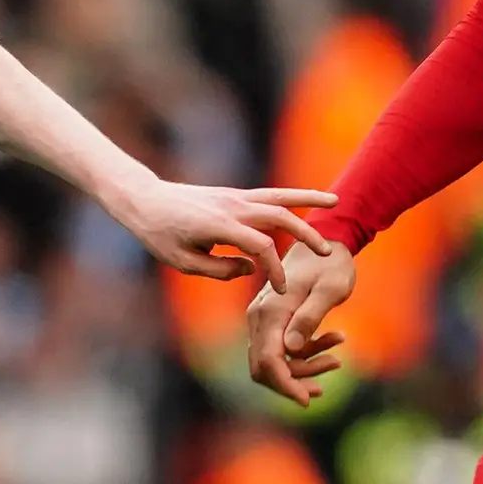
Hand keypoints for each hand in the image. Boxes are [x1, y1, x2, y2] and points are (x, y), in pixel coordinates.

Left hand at [112, 177, 337, 279]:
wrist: (145, 200)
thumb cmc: (160, 235)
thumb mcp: (184, 262)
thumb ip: (220, 270)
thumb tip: (252, 269)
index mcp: (219, 226)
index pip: (260, 247)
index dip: (275, 269)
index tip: (282, 289)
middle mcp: (232, 207)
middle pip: (279, 217)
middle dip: (305, 235)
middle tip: (327, 254)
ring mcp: (235, 197)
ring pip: (279, 197)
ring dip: (308, 200)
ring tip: (336, 203)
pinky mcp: (235, 195)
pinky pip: (270, 194)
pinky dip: (292, 195)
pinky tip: (311, 198)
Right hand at [243, 240, 359, 404]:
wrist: (328, 241)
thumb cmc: (332, 264)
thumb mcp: (329, 289)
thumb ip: (309, 318)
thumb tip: (291, 349)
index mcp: (271, 312)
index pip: (268, 362)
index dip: (286, 385)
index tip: (309, 400)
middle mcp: (259, 317)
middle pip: (263, 368)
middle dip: (294, 382)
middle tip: (327, 380)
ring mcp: (262, 319)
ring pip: (273, 362)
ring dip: (304, 368)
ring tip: (337, 357)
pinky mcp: (271, 321)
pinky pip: (281, 350)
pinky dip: (304, 355)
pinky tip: (333, 344)